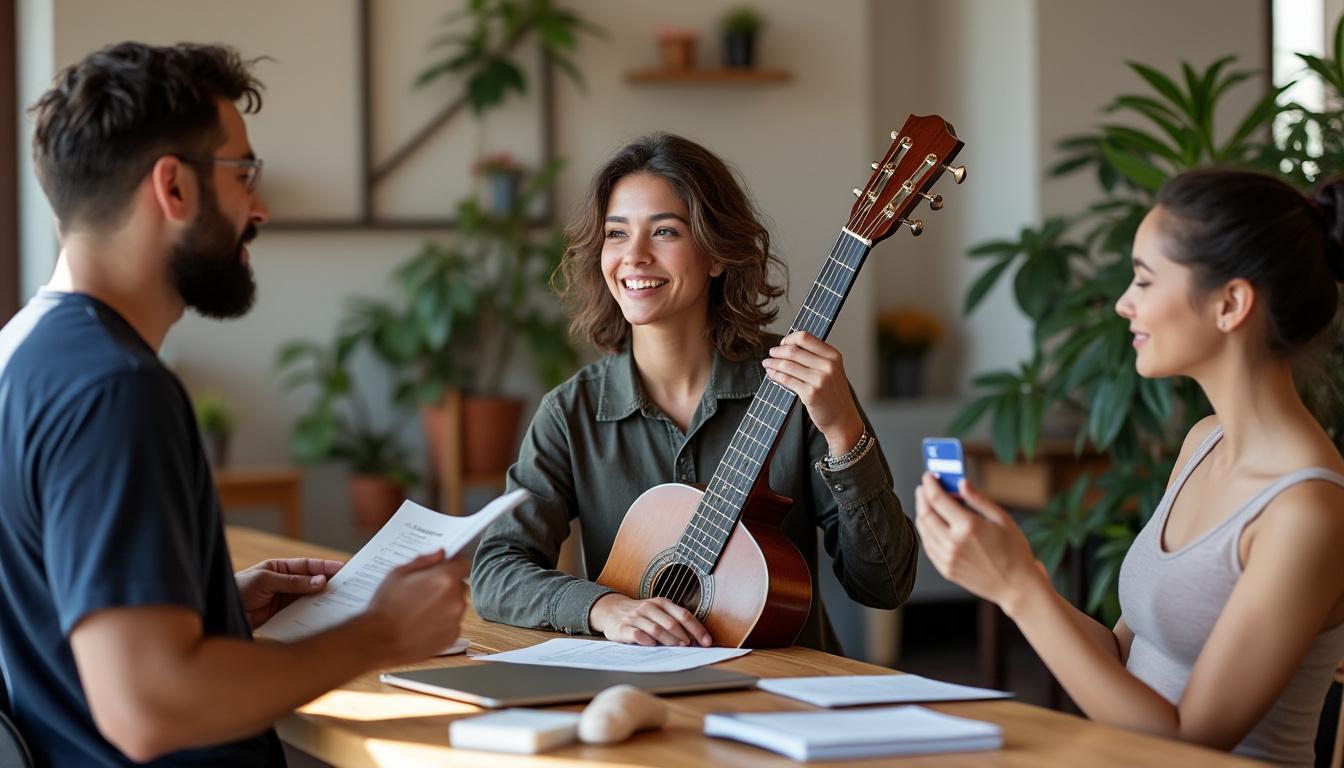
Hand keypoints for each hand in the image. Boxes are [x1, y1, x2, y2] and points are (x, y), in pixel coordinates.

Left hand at [236, 557, 343, 629]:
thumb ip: (293, 582)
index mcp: (279, 568)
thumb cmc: (238, 589)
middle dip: (328, 584)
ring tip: (340, 604)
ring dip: (322, 601)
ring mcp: (283, 601)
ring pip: (308, 599)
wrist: (218, 613)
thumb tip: (321, 581)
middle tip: (349, 587)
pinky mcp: (281, 617)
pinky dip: (311, 616)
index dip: (325, 567)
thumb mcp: (265, 581)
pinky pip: (300, 615)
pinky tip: (322, 619)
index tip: (344, 569)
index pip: (307, 566)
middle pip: (311, 583)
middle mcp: (284, 584)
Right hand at [362, 549, 469, 664]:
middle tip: (425, 591)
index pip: (464, 564)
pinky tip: (423, 625)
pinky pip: (453, 624)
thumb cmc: (385, 607)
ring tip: (421, 611)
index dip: (454, 564)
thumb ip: (424, 560)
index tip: (445, 567)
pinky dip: (443, 623)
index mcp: (444, 579)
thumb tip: (440, 553)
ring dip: (446, 605)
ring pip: (457, 605)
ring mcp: (456, 620)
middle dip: (447, 586)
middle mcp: (455, 599)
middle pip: (460, 585)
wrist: (379, 641)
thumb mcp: (398, 573)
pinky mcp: (452, 637)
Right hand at [589, 593, 712, 646]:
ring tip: (677, 648)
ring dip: (669, 640)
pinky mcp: (623, 627)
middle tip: (690, 647)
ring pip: (656, 629)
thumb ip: (674, 621)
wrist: (611, 610)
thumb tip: (695, 640)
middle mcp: (649, 608)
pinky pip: (636, 634)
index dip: (697, 629)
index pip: (684, 615)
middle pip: (671, 623)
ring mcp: (636, 617)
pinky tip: (652, 646)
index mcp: (661, 603)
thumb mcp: (658, 611)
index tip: (707, 641)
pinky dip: (646, 640)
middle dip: (684, 636)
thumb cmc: (641, 614)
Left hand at [762, 331, 863, 455]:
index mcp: (833, 356)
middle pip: (794, 350)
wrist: (842, 419)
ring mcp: (819, 380)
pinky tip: (771, 374)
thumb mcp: (833, 371)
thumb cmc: (834, 395)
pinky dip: (775, 375)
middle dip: (778, 351)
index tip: (782, 343)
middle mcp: (828, 366)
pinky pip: (787, 380)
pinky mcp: (810, 393)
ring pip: (788, 365)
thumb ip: (817, 358)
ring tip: (767, 363)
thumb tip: (789, 347)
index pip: (806, 337)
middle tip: (771, 353)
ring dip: (773, 363)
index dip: (789, 339)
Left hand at [914, 473, 1045, 612]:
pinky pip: (928, 546)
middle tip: (924, 488)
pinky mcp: (946, 570)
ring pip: (923, 530)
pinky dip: (926, 532)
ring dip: (922, 513)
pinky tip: (933, 525)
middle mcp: (953, 543)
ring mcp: (947, 558)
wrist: (1017, 586)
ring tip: (928, 504)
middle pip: (925, 514)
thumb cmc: (1014, 551)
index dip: (930, 484)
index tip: (928, 476)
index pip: (937, 499)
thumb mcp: (1002, 519)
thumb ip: (978, 500)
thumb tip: (961, 482)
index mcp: (968, 527)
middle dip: (922, 497)